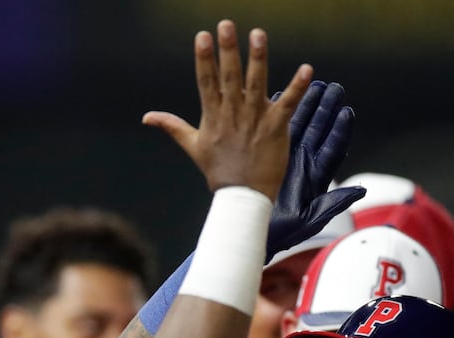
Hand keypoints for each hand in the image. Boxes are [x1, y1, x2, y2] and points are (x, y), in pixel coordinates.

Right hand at [143, 20, 312, 200]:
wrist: (241, 197)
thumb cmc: (219, 171)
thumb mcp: (193, 146)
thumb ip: (172, 126)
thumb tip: (146, 117)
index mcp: (213, 115)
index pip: (206, 81)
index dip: (204, 58)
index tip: (202, 36)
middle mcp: (233, 114)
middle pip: (230, 76)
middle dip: (228, 50)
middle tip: (226, 24)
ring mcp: (255, 120)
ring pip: (256, 84)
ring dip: (258, 59)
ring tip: (258, 34)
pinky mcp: (276, 128)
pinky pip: (288, 104)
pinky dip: (297, 87)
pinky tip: (307, 69)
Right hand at [267, 80, 365, 260]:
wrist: (254, 234)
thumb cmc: (284, 233)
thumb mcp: (311, 220)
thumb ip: (333, 203)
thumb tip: (360, 191)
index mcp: (316, 178)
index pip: (332, 148)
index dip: (339, 130)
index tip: (346, 112)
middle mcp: (304, 165)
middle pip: (318, 131)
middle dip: (326, 109)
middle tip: (334, 88)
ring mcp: (288, 160)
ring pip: (299, 127)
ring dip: (307, 106)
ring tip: (314, 84)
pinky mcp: (271, 158)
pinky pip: (277, 132)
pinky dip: (280, 115)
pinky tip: (282, 97)